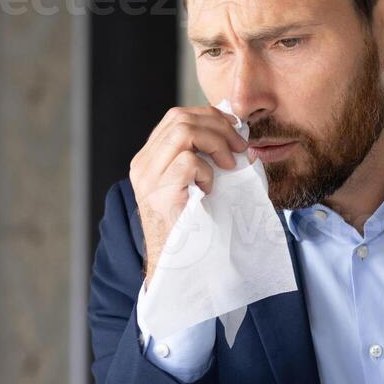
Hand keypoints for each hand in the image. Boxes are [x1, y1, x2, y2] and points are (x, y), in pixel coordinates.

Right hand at [128, 105, 247, 279]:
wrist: (178, 267)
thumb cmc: (194, 228)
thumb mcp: (197, 184)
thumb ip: (205, 157)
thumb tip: (237, 132)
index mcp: (150, 159)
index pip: (176, 117)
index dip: (209, 115)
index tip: (235, 128)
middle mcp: (143, 165)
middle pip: (179, 117)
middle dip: (218, 124)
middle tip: (240, 146)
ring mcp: (147, 178)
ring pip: (183, 131)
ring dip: (217, 142)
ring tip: (230, 164)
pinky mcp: (159, 194)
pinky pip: (188, 161)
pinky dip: (208, 171)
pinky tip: (210, 189)